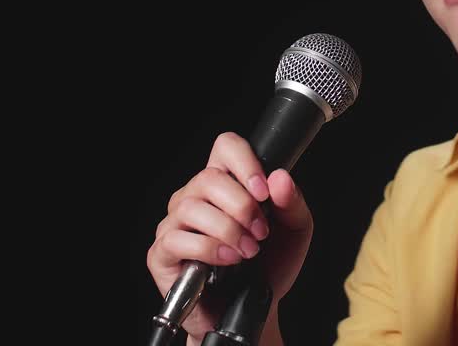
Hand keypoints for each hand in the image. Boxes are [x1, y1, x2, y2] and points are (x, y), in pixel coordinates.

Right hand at [147, 131, 312, 341]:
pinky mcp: (162, 253)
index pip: (225, 147)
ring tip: (248, 251)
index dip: (244, 162)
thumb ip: (292, 203)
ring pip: (192, 207)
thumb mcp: (295, 232)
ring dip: (228, 230)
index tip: (263, 190)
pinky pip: (177, 239)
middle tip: (261, 232)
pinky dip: (208, 249)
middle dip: (242, 205)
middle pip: (208, 178)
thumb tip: (280, 178)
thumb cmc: (269, 266)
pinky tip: (227, 260)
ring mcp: (174, 224)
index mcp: (226, 183)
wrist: (254, 310)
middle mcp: (195, 197)